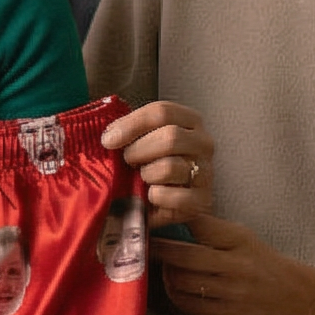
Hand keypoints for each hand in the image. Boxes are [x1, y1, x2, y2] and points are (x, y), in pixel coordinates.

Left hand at [99, 99, 213, 223]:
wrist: (155, 201)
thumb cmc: (144, 164)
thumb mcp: (134, 141)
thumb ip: (123, 130)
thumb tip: (109, 135)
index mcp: (188, 120)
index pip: (162, 112)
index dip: (131, 125)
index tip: (108, 141)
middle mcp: (203, 143)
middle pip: (170, 137)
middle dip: (138, 152)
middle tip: (127, 162)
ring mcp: (207, 171)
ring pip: (170, 167)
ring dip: (146, 175)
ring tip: (142, 179)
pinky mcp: (203, 200)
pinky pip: (174, 196)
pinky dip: (155, 197)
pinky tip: (151, 196)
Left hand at [152, 213, 314, 314]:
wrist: (297, 297)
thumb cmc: (260, 262)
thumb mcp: (242, 238)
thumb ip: (210, 230)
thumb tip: (166, 222)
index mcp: (240, 240)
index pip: (199, 225)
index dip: (170, 222)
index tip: (151, 222)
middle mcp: (238, 265)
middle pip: (184, 256)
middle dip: (159, 251)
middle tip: (145, 247)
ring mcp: (233, 292)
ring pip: (182, 281)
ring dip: (166, 274)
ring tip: (165, 268)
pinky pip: (188, 304)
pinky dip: (174, 294)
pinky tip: (175, 286)